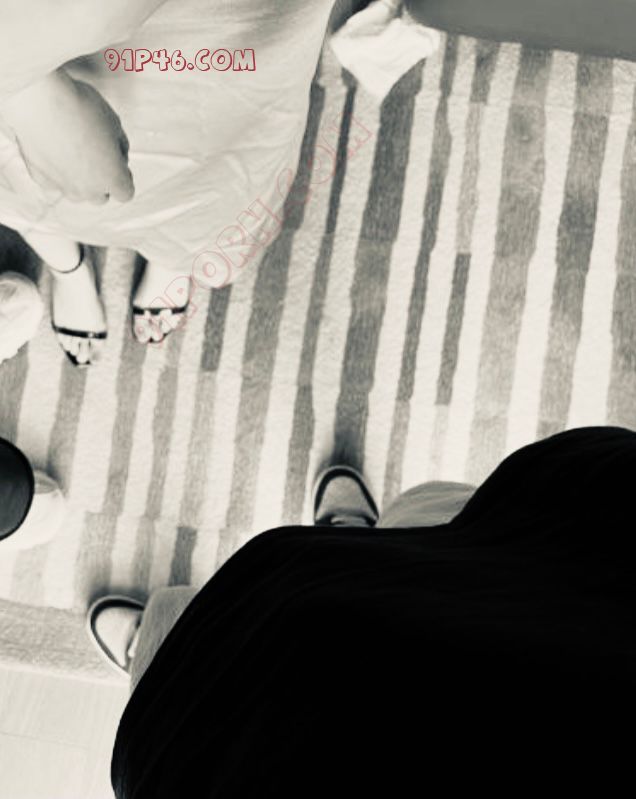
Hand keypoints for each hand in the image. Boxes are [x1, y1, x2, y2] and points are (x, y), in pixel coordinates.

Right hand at [1, 70, 133, 204]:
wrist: (39, 101)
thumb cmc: (80, 108)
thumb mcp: (114, 122)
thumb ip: (120, 145)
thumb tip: (118, 154)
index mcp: (113, 179)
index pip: (125, 192)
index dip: (123, 175)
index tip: (117, 160)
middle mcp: (89, 190)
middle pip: (101, 196)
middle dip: (101, 179)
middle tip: (95, 155)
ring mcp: (64, 187)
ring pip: (77, 193)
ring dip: (79, 180)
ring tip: (74, 153)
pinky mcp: (41, 179)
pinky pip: (54, 182)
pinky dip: (56, 171)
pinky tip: (54, 150)